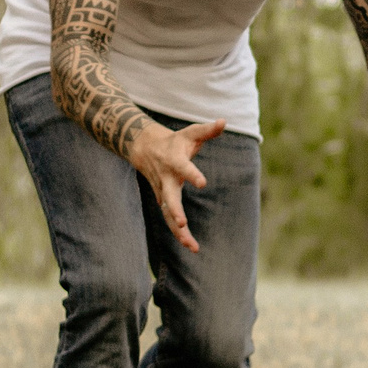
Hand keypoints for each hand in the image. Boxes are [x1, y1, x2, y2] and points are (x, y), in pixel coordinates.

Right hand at [129, 119, 226, 251]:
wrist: (144, 148)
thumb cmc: (175, 142)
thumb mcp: (191, 133)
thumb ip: (207, 130)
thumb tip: (223, 121)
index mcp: (174, 161)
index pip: (184, 168)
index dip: (192, 174)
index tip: (203, 183)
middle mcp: (167, 179)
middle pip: (169, 198)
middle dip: (175, 211)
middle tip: (182, 223)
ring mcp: (163, 192)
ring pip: (168, 215)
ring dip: (179, 231)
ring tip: (193, 246)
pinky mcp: (164, 202)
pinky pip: (170, 220)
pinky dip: (179, 234)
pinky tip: (191, 246)